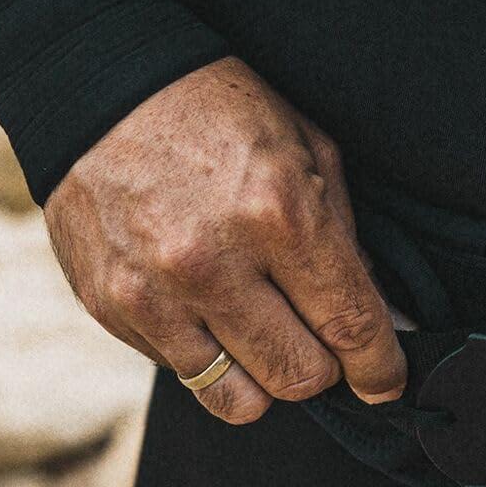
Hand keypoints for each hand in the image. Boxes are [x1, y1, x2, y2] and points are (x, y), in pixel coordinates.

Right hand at [44, 57, 405, 422]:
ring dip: (266, 377)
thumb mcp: (309, 150)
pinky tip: (211, 311)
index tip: (386, 382)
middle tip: (320, 336)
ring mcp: (156, 294)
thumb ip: (348, 242)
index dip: (380, 368)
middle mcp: (214, 264)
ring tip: (267, 335)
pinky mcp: (112, 310)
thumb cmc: (220, 114)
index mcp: (277, 214)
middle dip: (325, 366)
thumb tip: (382, 319)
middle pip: (300, 377)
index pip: (350, 326)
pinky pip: (186, 375)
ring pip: (242, 400)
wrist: (99, 86)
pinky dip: (211, 358)